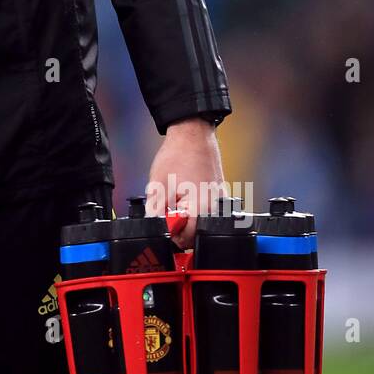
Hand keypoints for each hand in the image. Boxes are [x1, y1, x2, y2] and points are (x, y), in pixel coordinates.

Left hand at [146, 118, 222, 248]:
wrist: (192, 133)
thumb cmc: (177, 155)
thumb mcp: (158, 187)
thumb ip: (155, 213)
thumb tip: (154, 229)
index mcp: (201, 209)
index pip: (188, 239)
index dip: (172, 235)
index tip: (163, 226)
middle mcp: (214, 207)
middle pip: (194, 231)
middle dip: (178, 225)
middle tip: (166, 209)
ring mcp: (218, 200)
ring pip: (199, 220)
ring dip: (185, 214)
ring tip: (175, 196)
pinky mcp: (218, 193)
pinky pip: (205, 208)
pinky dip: (192, 205)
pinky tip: (183, 190)